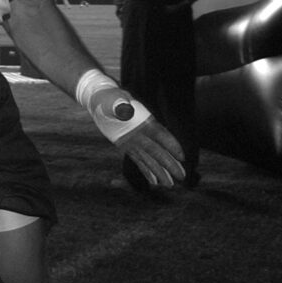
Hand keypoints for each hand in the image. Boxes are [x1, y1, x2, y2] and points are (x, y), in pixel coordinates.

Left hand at [77, 71, 184, 187]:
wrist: (99, 100)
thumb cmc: (108, 97)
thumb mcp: (112, 99)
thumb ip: (120, 104)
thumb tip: (125, 109)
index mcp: (143, 121)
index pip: (161, 134)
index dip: (172, 145)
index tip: (182, 156)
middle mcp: (143, 133)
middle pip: (159, 150)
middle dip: (170, 164)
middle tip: (182, 177)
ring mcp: (136, 140)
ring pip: (150, 158)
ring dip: (160, 171)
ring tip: (170, 185)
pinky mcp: (127, 146)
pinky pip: (139, 160)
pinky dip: (147, 171)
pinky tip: (154, 181)